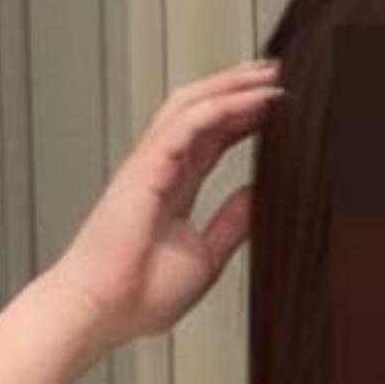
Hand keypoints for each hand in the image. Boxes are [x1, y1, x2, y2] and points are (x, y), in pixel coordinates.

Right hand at [45, 59, 280, 347]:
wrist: (103, 311)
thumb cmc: (140, 294)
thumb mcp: (206, 255)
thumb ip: (231, 222)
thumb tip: (260, 195)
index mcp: (174, 187)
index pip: (214, 137)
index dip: (245, 115)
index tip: (281, 105)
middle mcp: (161, 168)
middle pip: (203, 110)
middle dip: (239, 87)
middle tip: (280, 72)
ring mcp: (151, 163)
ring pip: (193, 104)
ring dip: (233, 85)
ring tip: (271, 73)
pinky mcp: (146, 166)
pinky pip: (188, 123)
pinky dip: (222, 106)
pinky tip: (255, 99)